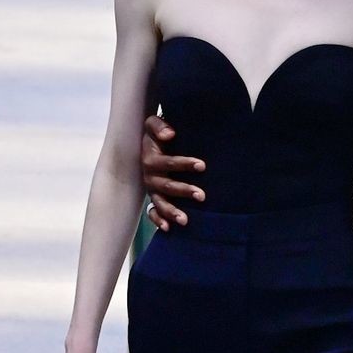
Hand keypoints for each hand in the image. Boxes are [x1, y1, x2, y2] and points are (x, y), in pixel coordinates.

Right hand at [143, 112, 205, 230]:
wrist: (150, 143)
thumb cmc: (158, 134)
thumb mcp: (154, 124)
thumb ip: (159, 126)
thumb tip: (170, 134)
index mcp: (150, 159)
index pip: (168, 162)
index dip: (184, 164)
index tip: (202, 166)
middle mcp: (150, 176)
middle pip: (166, 186)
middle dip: (184, 191)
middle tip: (202, 196)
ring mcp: (151, 189)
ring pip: (160, 203)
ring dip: (171, 212)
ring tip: (186, 220)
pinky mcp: (153, 198)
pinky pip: (152, 212)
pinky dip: (158, 220)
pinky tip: (168, 228)